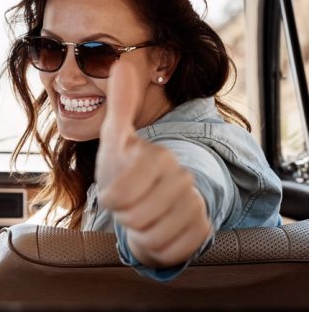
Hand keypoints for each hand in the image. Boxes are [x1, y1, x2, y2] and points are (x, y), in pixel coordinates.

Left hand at [95, 62, 210, 266]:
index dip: (110, 199)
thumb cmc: (124, 172)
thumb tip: (121, 62)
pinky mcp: (201, 230)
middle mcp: (181, 179)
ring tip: (140, 217)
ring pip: (151, 235)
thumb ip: (118, 105)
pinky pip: (169, 249)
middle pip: (135, 216)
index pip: (120, 194)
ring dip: (139, 231)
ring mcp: (194, 204)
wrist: (148, 202)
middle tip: (128, 205)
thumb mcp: (114, 139)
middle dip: (124, 215)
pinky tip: (156, 230)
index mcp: (158, 157)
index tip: (114, 192)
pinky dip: (156, 247)